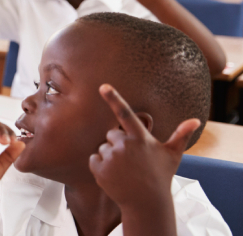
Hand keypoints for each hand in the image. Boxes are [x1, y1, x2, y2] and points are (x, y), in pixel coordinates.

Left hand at [89, 84, 199, 209]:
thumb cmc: (161, 176)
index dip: (114, 98)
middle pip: (111, 134)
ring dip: (110, 156)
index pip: (125, 114)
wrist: (147, 202)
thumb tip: (195, 120)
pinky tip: (114, 175)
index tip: (102, 86)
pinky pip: (94, 159)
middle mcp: (124, 145)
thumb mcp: (172, 155)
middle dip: (118, 144)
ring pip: (103, 148)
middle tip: (131, 160)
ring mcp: (111, 158)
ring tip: (125, 170)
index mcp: (141, 138)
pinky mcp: (99, 169)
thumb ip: (181, 135)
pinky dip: (100, 166)